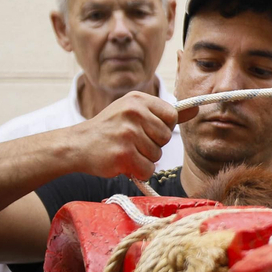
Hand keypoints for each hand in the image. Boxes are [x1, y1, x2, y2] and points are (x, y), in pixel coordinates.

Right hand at [70, 92, 185, 179]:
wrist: (76, 145)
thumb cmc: (109, 130)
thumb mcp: (134, 112)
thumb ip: (164, 113)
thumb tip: (196, 109)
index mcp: (138, 99)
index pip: (172, 116)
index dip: (161, 128)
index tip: (145, 130)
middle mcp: (134, 112)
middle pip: (166, 137)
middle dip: (152, 144)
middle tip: (130, 142)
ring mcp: (128, 133)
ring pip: (157, 155)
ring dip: (143, 159)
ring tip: (124, 150)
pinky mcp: (123, 154)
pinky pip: (148, 169)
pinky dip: (138, 171)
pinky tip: (122, 162)